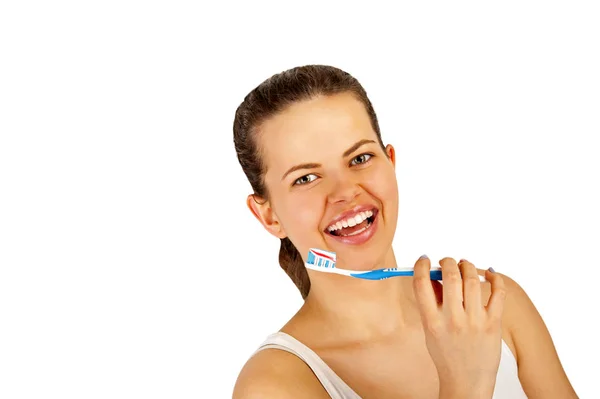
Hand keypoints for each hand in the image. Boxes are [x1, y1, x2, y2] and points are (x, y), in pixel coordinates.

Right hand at [412, 256, 506, 398]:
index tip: (424, 259)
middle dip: (448, 262)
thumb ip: (431, 303)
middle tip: (447, 261)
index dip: (421, 265)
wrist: (467, 383)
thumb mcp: (430, 330)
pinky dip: (495, 277)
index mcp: (432, 321)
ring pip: (473, 280)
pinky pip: (498, 292)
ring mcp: (475, 321)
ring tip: (465, 265)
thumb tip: (434, 275)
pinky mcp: (494, 324)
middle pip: (450, 276)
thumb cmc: (447, 355)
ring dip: (468, 266)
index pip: (421, 283)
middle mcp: (453, 320)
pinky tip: (489, 273)